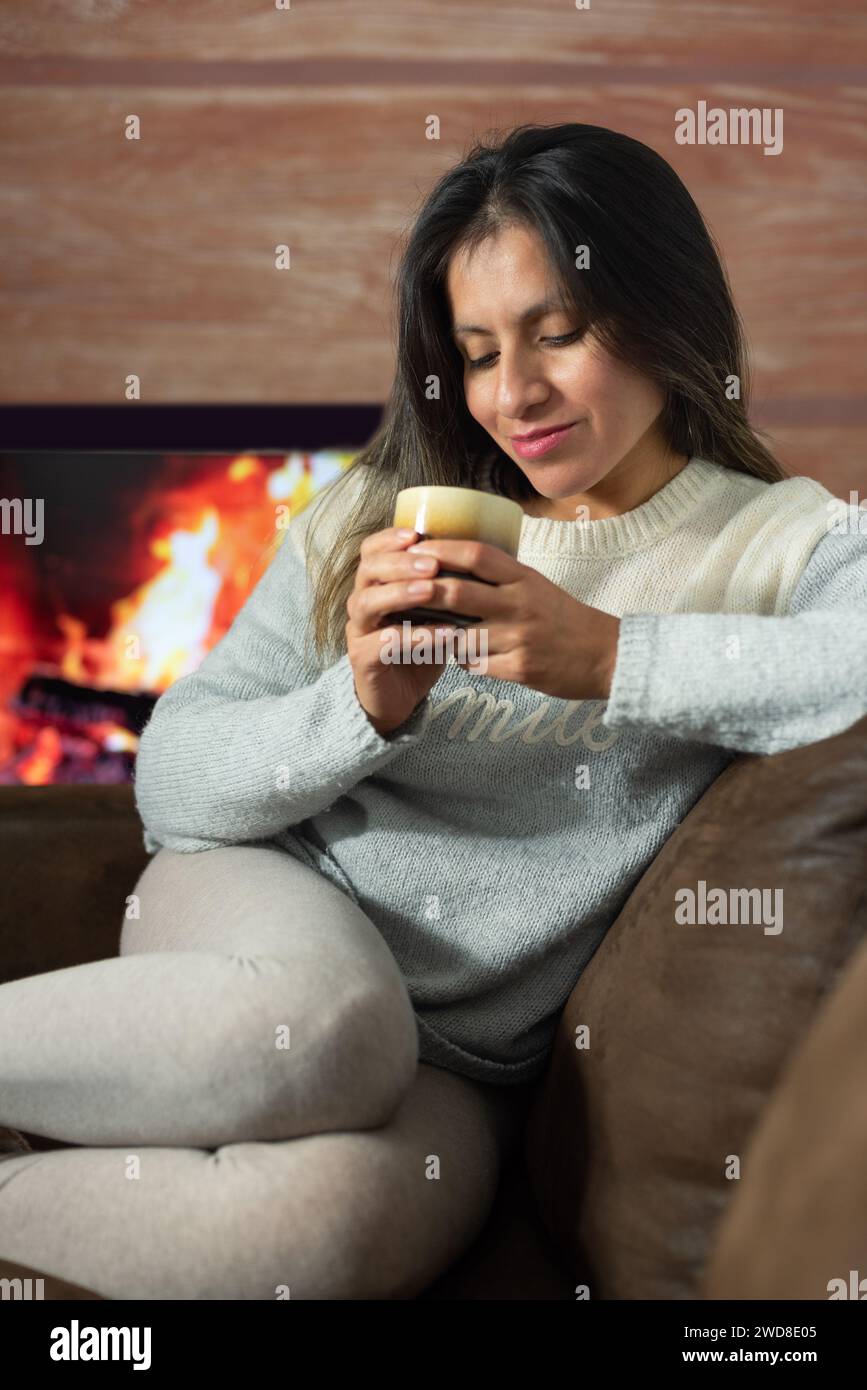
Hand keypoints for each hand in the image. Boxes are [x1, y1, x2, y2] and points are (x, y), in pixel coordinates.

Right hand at [345, 526, 457, 735]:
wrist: (399, 697)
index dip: (389, 539)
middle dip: (400, 563)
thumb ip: (443, 587)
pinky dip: (413, 637)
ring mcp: (359, 631)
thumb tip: (480, 558)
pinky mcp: (363, 660)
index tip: (416, 533)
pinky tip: (442, 633)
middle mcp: (362, 603)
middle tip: (430, 563)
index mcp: (375, 584)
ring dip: (400, 594)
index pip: (371, 551)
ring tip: (430, 590)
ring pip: (368, 603)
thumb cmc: (418, 647)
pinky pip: (384, 643)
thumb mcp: (432, 612)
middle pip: (368, 571)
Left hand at [402, 538, 621, 700]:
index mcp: (524, 578)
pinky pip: (474, 665)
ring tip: (417, 628)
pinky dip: (459, 659)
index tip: (414, 550)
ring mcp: (519, 639)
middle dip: (423, 592)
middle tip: (397, 592)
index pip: (476, 555)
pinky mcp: (519, 670)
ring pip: (459, 635)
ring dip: (435, 633)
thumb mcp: (536, 585)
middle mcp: (520, 605)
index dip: (441, 550)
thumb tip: (454, 561)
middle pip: (458, 593)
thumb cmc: (564, 618)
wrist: (605, 656)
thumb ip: (500, 576)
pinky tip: (454, 655)